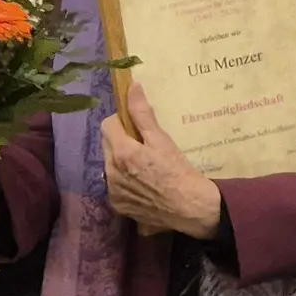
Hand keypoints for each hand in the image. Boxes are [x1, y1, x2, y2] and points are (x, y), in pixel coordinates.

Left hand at [101, 83, 220, 238]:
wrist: (189, 208)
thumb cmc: (177, 170)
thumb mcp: (162, 139)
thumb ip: (142, 113)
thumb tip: (132, 87)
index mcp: (121, 152)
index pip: (107, 125)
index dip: (121, 121)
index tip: (135, 126)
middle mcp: (111, 172)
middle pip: (107, 145)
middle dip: (120, 141)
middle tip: (143, 145)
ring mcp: (113, 191)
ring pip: (110, 166)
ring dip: (120, 161)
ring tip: (143, 166)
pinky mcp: (118, 206)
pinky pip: (114, 185)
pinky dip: (124, 181)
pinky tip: (142, 184)